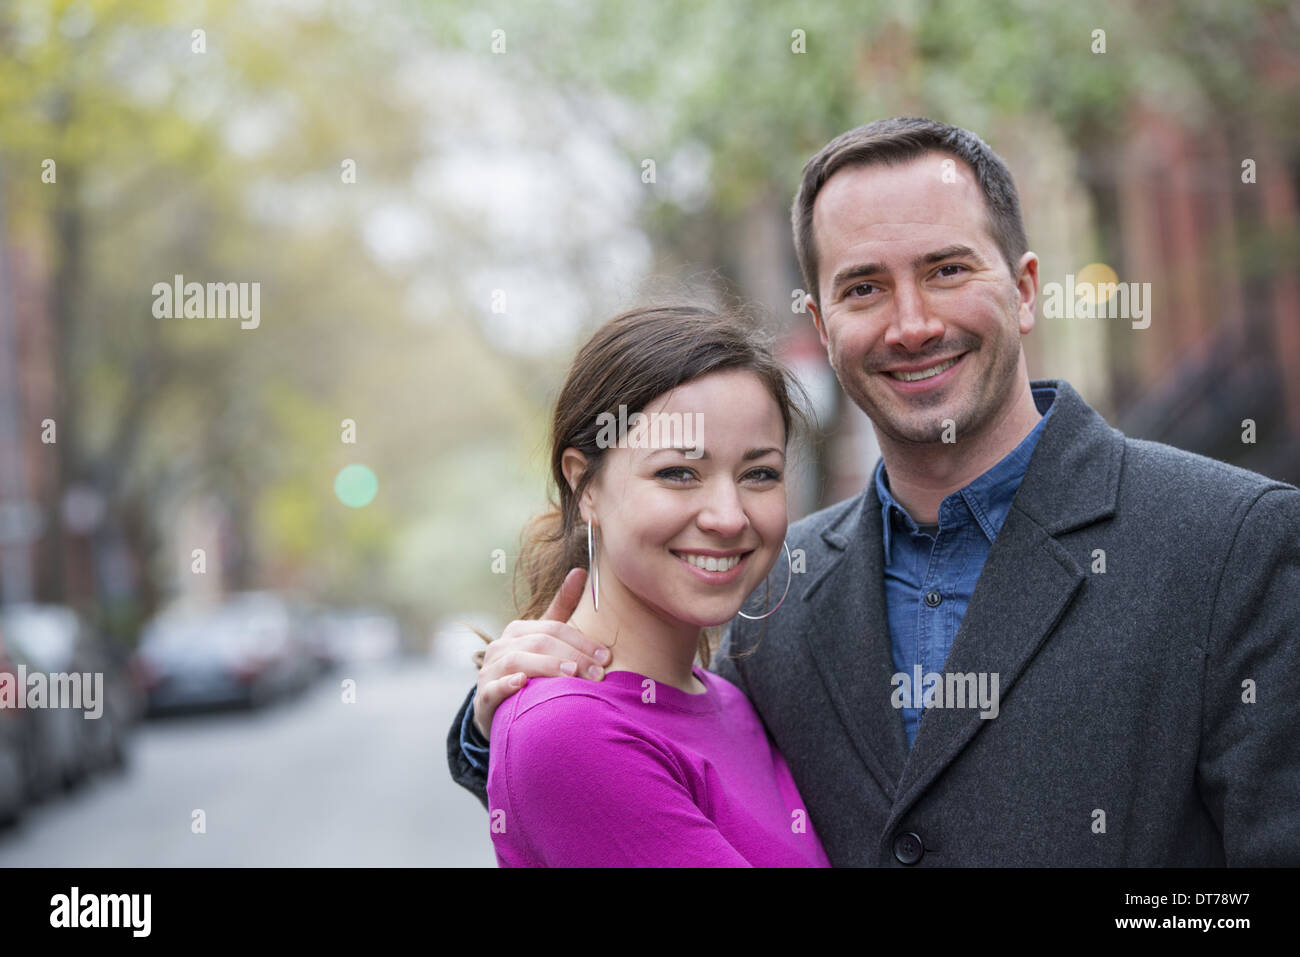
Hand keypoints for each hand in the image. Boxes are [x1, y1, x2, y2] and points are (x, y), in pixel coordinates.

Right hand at [471, 568, 608, 740]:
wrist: (495, 705)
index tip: (607, 656)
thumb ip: (562, 608)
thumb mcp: (543, 638)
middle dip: (572, 656)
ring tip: (571, 674)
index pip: (553, 629)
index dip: (581, 641)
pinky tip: (522, 683)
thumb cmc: (528, 668)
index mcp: (518, 631)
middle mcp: (501, 646)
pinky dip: (507, 684)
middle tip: (598, 672)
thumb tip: (580, 571)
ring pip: (517, 661)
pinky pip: (493, 688)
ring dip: (547, 666)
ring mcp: (490, 670)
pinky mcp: (484, 697)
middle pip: (539, 643)